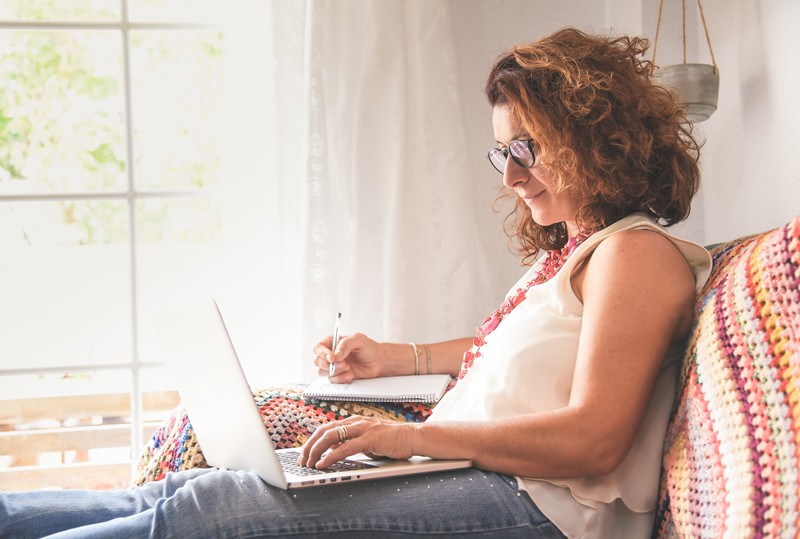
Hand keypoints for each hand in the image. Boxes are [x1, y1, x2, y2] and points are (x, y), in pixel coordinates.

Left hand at [298, 416, 417, 469]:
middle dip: (309, 446)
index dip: (312, 441)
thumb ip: (351, 443)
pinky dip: (330, 457)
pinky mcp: (370, 439)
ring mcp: (362, 429)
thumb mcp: (367, 441)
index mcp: (354, 421)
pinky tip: (323, 464)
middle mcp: (355, 422)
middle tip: (302, 460)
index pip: (326, 428)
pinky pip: (345, 448)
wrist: (413, 436)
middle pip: (323, 431)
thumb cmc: (392, 440)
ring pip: (331, 437)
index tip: (305, 454)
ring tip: (309, 463)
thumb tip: (333, 452)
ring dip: (316, 451)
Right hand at [312, 332, 384, 382]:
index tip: (332, 358)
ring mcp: (333, 366)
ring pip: (322, 372)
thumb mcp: (359, 339)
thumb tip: (336, 354)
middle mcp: (330, 354)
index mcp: (332, 342)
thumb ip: (346, 344)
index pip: (318, 347)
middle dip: (329, 365)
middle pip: (317, 361)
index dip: (322, 353)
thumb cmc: (368, 348)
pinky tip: (350, 374)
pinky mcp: (338, 376)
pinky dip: (340, 378)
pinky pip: (332, 380)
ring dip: (335, 372)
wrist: (378, 362)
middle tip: (344, 364)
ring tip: (349, 369)